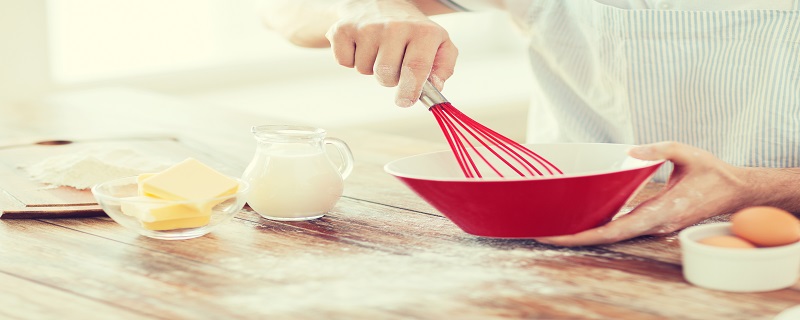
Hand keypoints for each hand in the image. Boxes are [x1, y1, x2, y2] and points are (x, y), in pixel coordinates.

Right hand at [326, 0, 457, 106]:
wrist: (380, 3)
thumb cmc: (410, 29)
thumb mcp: (437, 42)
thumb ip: (443, 66)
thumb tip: (435, 86)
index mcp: (422, 31)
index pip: (416, 67)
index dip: (410, 90)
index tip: (405, 101)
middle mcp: (395, 26)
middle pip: (386, 75)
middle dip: (389, 79)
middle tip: (393, 63)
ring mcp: (367, 27)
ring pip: (365, 70)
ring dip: (371, 67)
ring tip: (379, 50)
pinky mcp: (343, 29)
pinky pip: (345, 62)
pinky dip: (352, 60)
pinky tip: (362, 45)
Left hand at [534, 141, 754, 245]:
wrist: (736, 191)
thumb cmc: (713, 172)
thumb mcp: (688, 153)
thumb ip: (658, 150)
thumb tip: (630, 151)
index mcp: (660, 213)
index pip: (615, 230)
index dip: (583, 235)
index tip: (556, 236)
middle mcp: (654, 226)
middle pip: (607, 238)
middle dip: (573, 238)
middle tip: (539, 232)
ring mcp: (653, 227)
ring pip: (613, 236)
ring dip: (583, 234)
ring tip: (550, 227)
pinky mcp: (653, 223)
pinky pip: (620, 229)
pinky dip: (598, 227)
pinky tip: (579, 220)